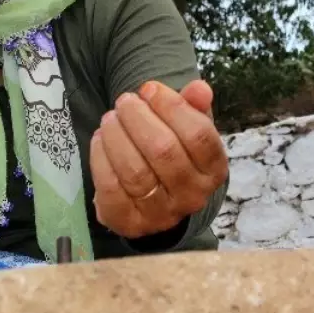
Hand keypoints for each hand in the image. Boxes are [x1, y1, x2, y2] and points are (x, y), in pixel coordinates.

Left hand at [89, 79, 227, 239]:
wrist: (153, 202)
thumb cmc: (173, 155)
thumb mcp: (188, 129)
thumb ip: (194, 107)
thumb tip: (199, 89)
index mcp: (214, 170)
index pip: (198, 135)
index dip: (172, 106)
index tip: (149, 89)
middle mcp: (192, 196)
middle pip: (164, 151)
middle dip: (138, 118)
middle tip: (124, 101)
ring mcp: (161, 214)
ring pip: (135, 171)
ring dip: (117, 136)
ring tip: (110, 118)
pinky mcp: (129, 223)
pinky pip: (111, 188)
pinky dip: (101, 158)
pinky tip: (100, 139)